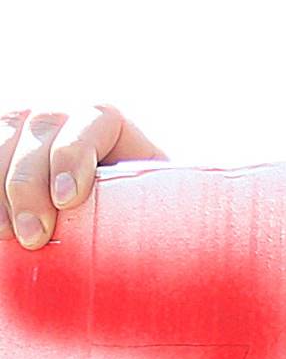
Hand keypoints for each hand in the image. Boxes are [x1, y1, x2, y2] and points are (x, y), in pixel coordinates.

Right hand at [3, 105, 166, 248]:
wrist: (108, 220)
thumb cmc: (139, 216)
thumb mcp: (155, 207)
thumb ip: (165, 211)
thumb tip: (193, 242)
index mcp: (110, 123)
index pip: (94, 119)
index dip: (75, 155)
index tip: (70, 201)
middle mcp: (66, 115)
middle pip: (41, 129)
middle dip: (30, 185)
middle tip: (34, 237)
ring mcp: (28, 126)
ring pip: (4, 138)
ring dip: (0, 188)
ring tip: (6, 237)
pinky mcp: (5, 145)